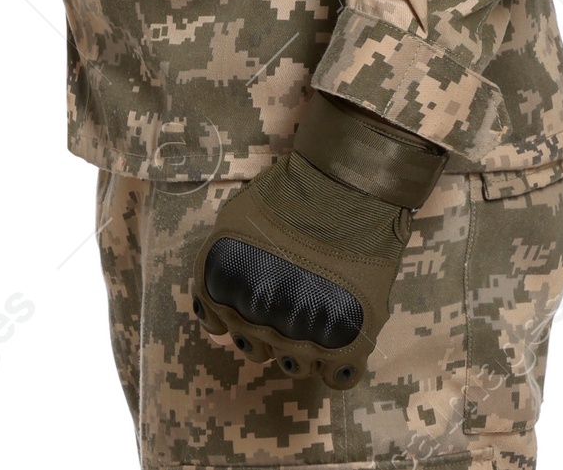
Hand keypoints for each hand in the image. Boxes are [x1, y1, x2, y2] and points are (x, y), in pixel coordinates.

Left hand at [192, 94, 445, 388]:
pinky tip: (341, 345)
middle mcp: (259, 318)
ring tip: (316, 315)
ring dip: (300, 347)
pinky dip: (337, 366)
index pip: (216, 321)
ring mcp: (304, 336)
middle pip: (254, 346)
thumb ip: (219, 266)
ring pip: (293, 366)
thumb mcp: (234, 218)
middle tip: (287, 299)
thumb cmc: (291, 192)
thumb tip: (215, 311)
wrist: (348, 183)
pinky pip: (337, 378)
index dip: (233, 310)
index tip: (252, 295)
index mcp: (228, 288)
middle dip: (266, 328)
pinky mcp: (347, 343)